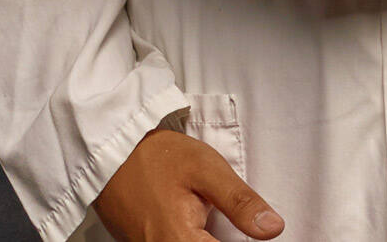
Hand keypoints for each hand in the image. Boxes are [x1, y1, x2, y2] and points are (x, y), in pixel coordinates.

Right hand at [92, 126, 282, 241]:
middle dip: (227, 238)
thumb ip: (239, 202)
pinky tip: (200, 227)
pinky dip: (194, 238)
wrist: (112, 153)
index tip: (254, 232)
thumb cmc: (158, 158)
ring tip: (208, 215)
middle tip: (225, 218)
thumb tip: (274, 228)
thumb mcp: (206, 169)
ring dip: (209, 238)